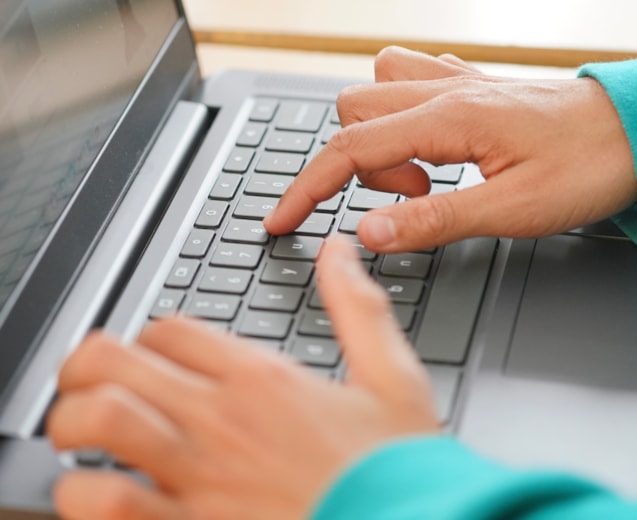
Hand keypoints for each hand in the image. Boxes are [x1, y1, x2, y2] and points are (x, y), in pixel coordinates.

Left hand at [47, 236, 438, 519]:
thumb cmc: (397, 468)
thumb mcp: (394, 375)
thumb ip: (358, 307)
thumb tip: (339, 251)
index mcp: (263, 378)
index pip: (171, 330)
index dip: (152, 334)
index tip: (157, 351)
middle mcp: (222, 418)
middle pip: (115, 361)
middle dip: (86, 363)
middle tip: (87, 376)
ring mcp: (200, 475)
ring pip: (99, 423)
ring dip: (74, 420)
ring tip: (78, 427)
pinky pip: (109, 506)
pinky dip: (85, 493)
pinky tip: (96, 487)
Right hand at [264, 46, 636, 252]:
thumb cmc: (586, 167)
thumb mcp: (509, 211)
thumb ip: (432, 221)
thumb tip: (367, 234)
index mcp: (448, 120)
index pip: (350, 151)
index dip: (306, 189)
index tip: (280, 220)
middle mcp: (444, 91)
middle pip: (352, 116)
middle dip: (363, 169)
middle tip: (416, 199)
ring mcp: (456, 81)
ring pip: (373, 89)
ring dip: (379, 137)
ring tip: (428, 173)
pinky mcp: (470, 85)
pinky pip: (409, 76)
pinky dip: (401, 113)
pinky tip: (434, 142)